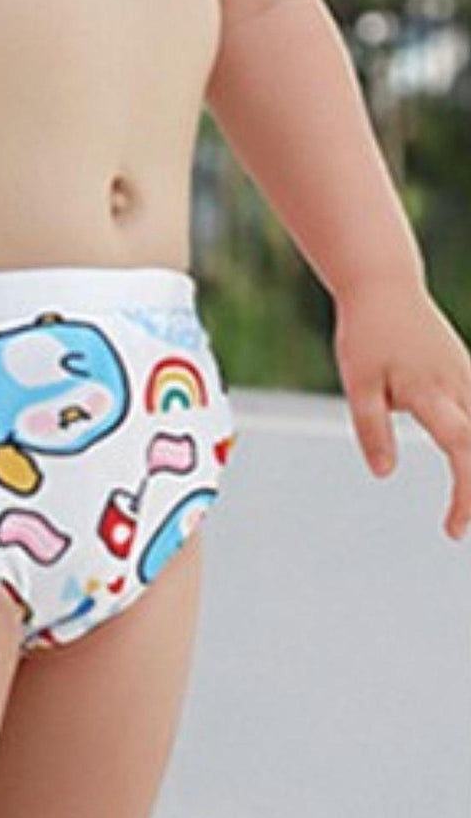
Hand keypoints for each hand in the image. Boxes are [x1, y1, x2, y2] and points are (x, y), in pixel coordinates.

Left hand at [333, 277, 470, 540]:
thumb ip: (371, 428)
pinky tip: (469, 467)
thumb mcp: (358, 383)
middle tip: (460, 530)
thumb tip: (384, 473)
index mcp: (433, 392)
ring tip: (467, 508)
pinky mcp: (467, 374)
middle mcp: (462, 387)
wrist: (384, 287)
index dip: (465, 493)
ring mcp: (470, 379)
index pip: (461, 450)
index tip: (454, 530)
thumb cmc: (366, 336)